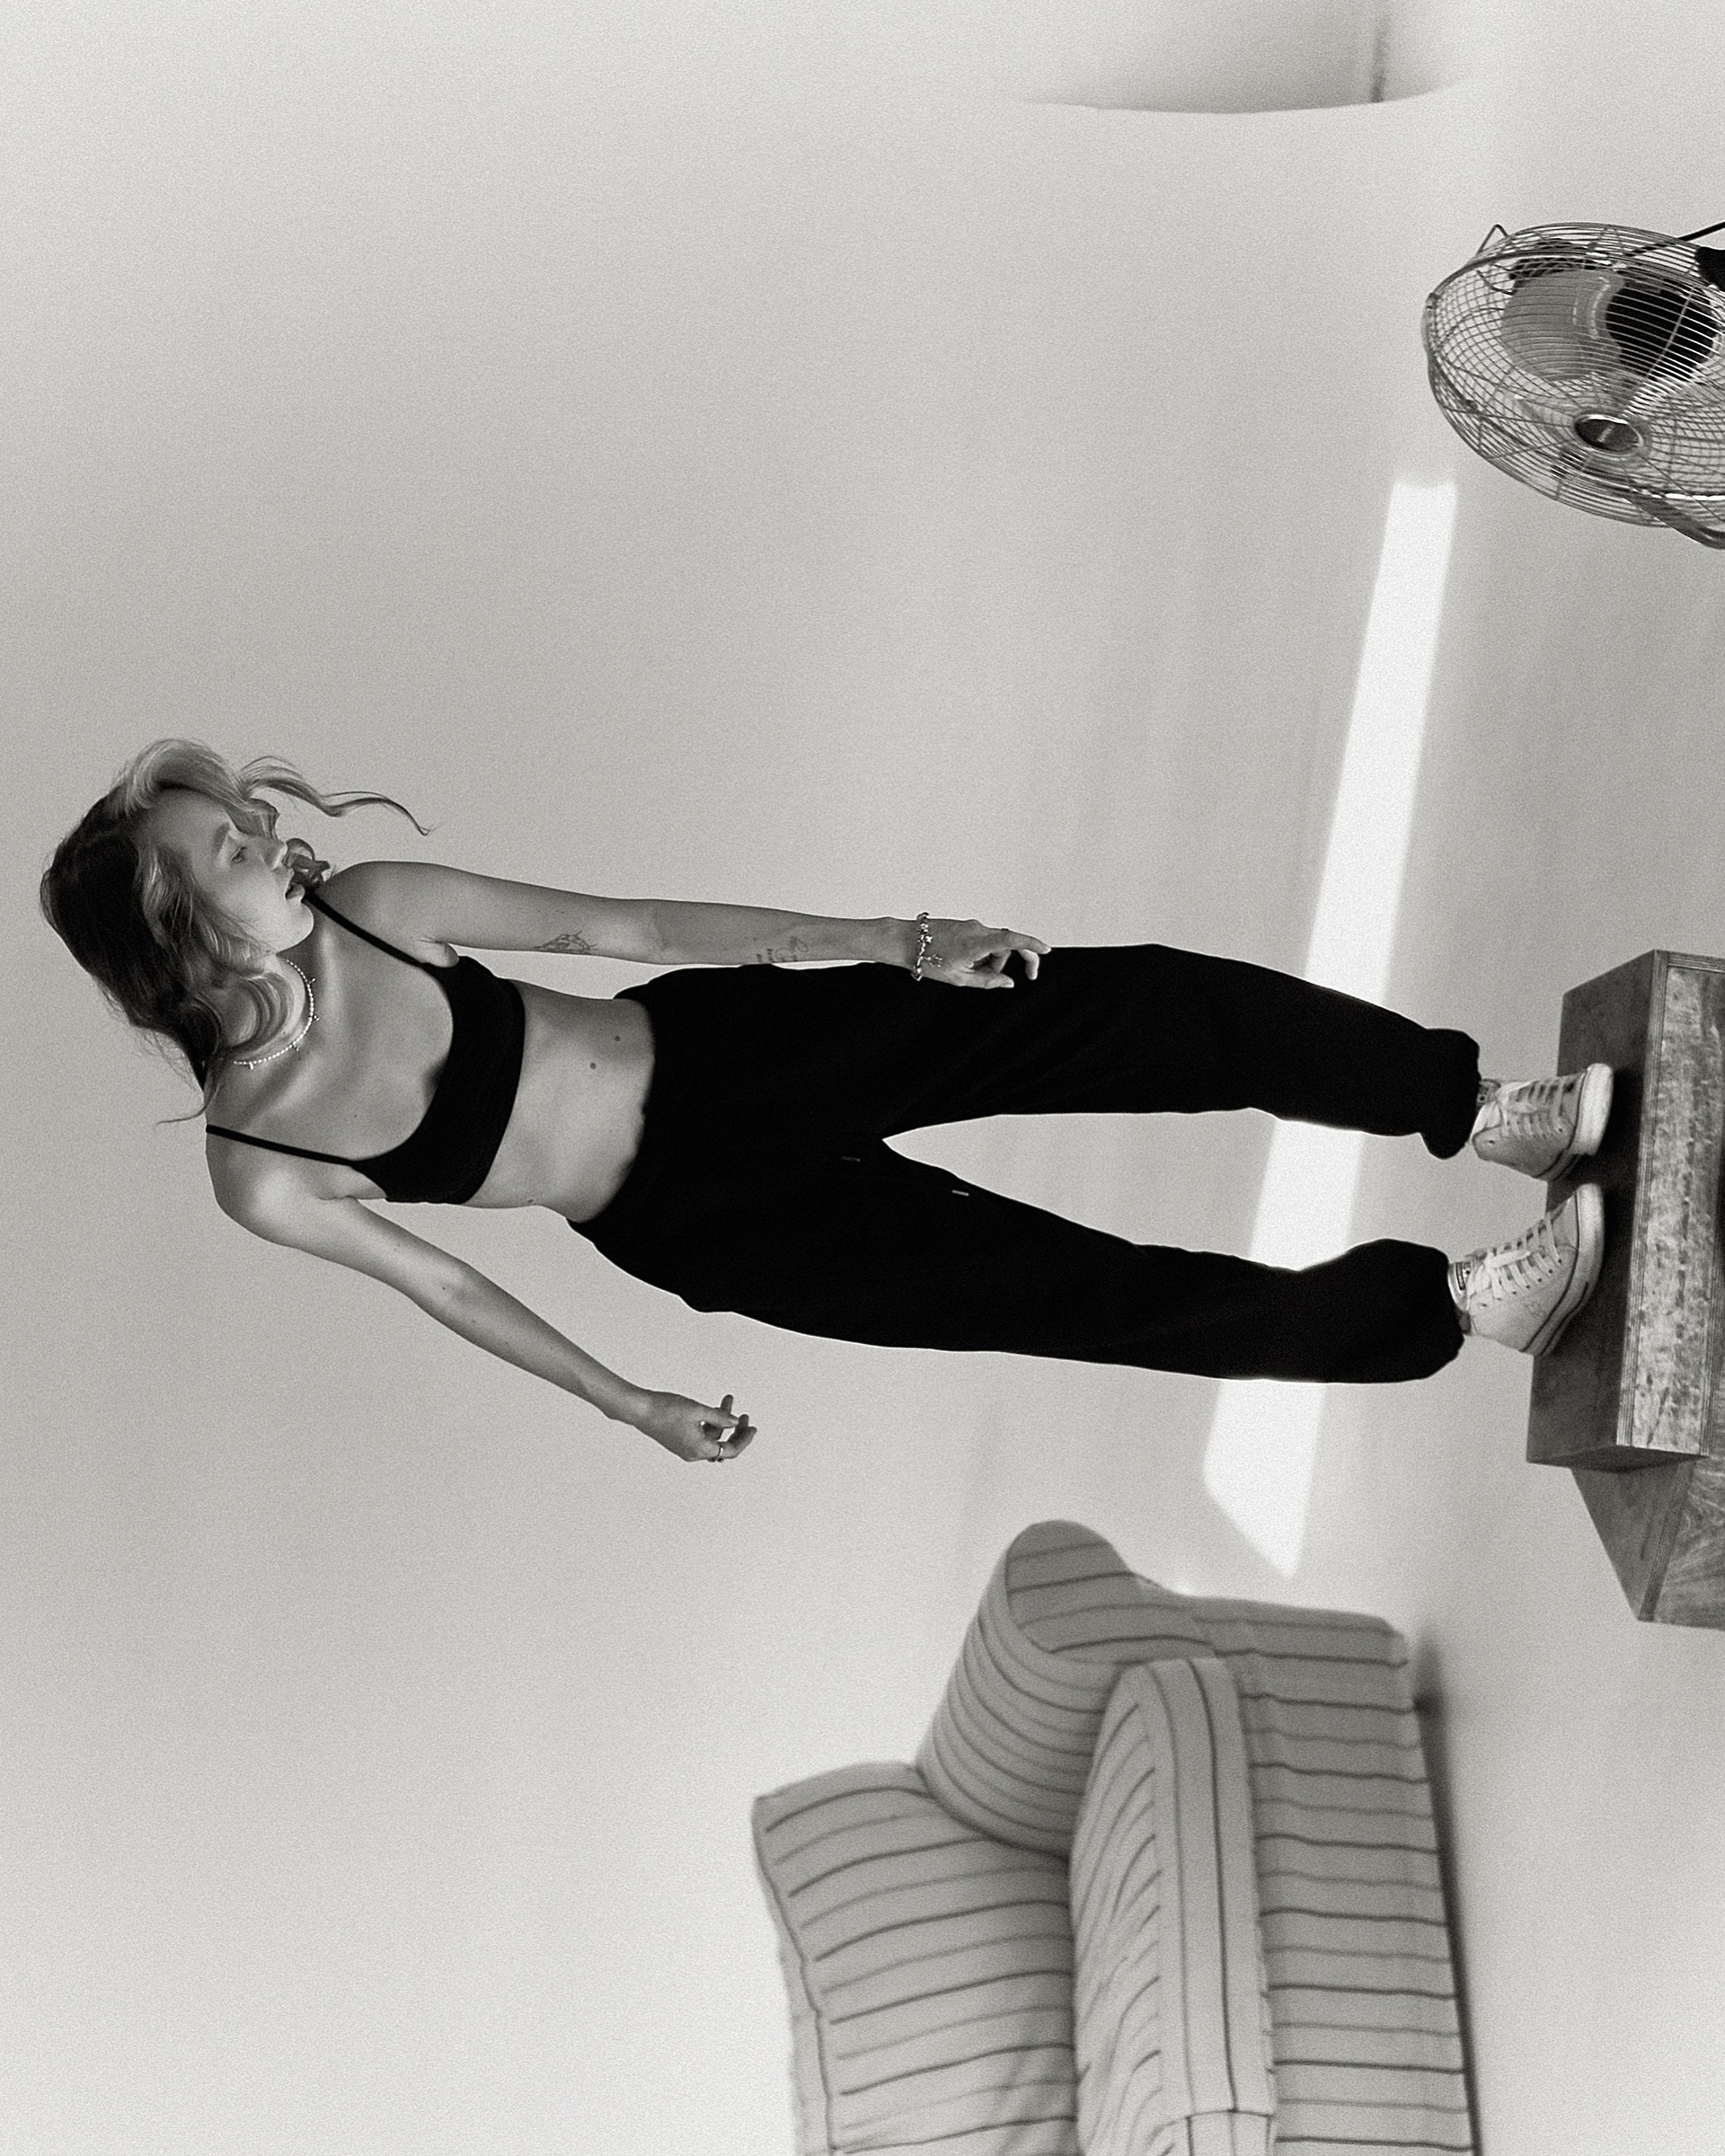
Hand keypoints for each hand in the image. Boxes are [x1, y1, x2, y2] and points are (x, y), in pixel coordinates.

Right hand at [635, 1389, 757, 1462]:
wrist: (639, 1409)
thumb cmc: (665, 1409)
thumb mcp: (697, 1410)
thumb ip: (719, 1417)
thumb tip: (735, 1423)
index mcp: (699, 1449)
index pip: (730, 1450)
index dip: (744, 1439)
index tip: (752, 1427)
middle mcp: (693, 1453)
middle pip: (722, 1445)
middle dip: (735, 1429)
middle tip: (744, 1415)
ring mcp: (685, 1447)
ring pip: (711, 1437)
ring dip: (721, 1420)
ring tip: (727, 1400)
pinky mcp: (679, 1440)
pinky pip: (701, 1435)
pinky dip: (710, 1423)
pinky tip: (712, 1409)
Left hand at [915, 918, 1049, 988]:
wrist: (904, 941)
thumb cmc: (928, 959)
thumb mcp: (960, 978)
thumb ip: (988, 981)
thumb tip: (1008, 982)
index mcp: (978, 943)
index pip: (1013, 940)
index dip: (1033, 945)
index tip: (1046, 950)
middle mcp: (978, 929)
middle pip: (1008, 944)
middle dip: (1012, 961)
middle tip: (1018, 978)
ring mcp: (971, 925)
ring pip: (995, 943)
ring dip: (993, 959)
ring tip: (971, 972)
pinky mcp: (965, 926)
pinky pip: (983, 939)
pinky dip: (983, 953)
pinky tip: (966, 963)